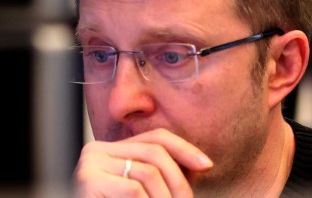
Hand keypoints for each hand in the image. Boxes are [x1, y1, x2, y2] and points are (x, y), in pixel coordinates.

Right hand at [74, 128, 212, 196]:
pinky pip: (133, 189)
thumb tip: (202, 163)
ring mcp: (88, 164)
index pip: (156, 137)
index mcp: (111, 150)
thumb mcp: (145, 192)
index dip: (185, 149)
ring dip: (168, 195)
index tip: (208, 164)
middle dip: (179, 177)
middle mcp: (96, 151)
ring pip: (148, 172)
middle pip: (155, 152)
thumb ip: (168, 175)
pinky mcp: (86, 182)